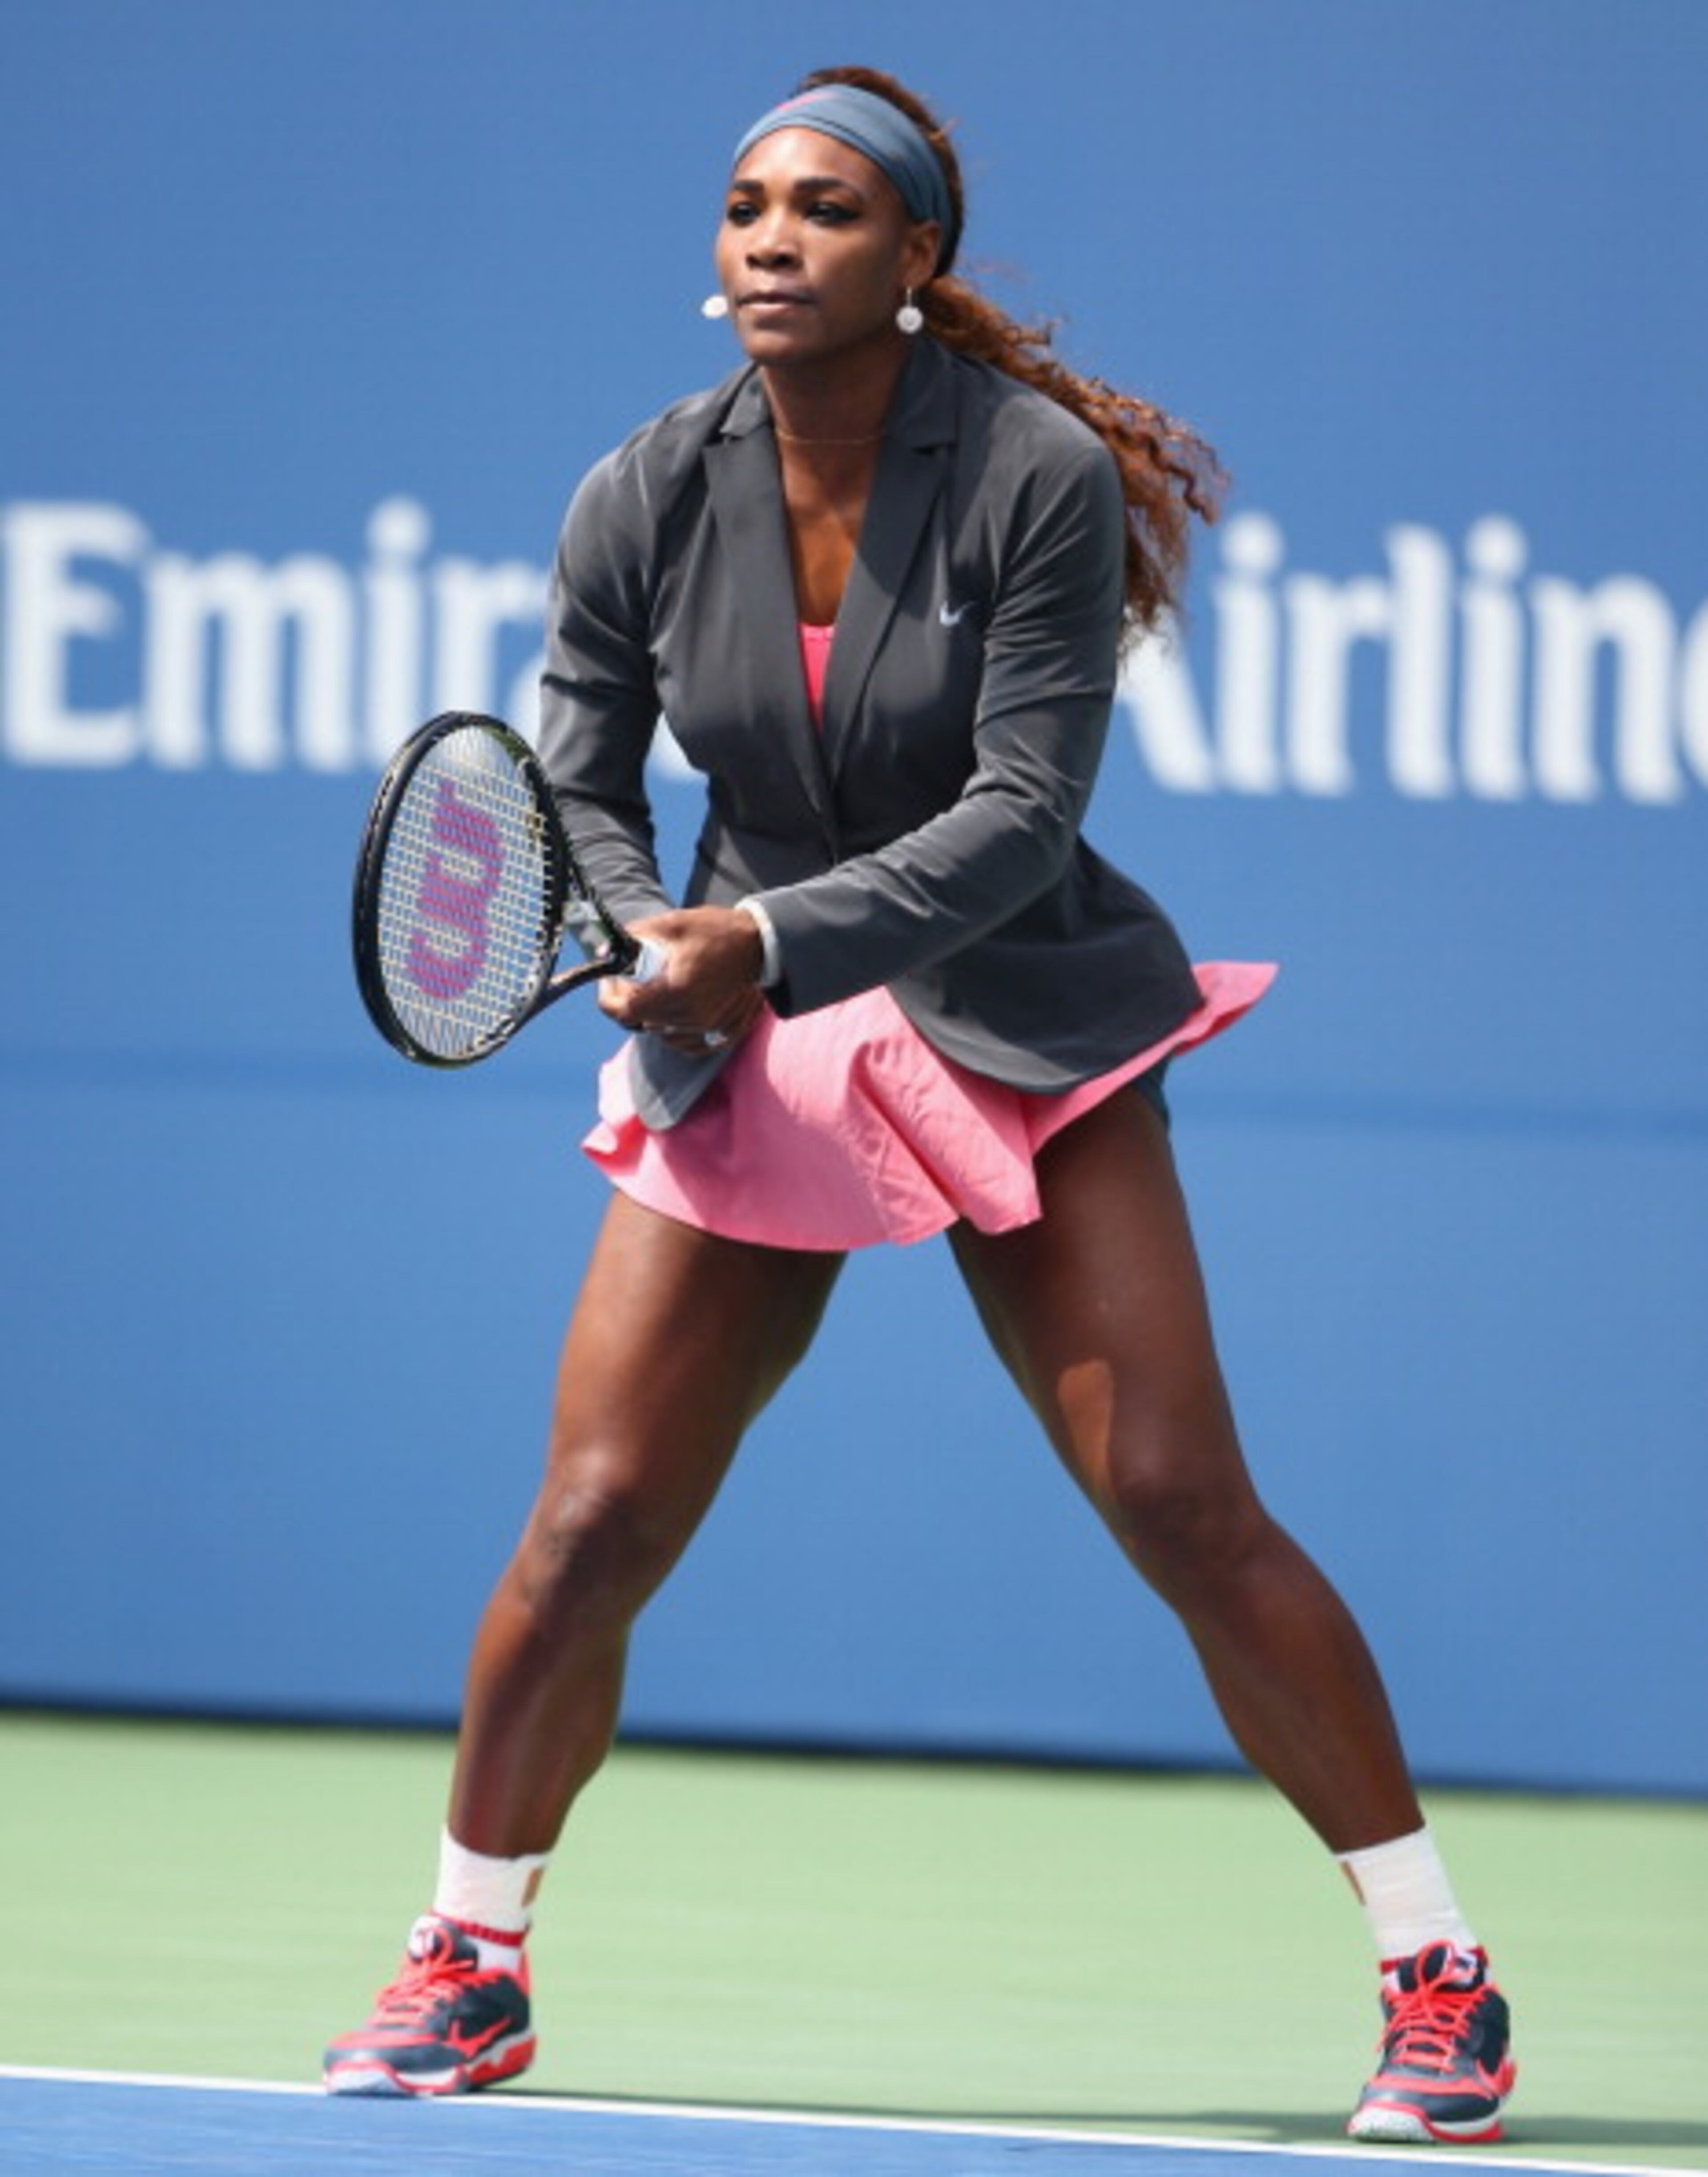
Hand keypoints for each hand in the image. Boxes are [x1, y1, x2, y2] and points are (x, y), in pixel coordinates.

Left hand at [596, 906, 767, 1051]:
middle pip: (641, 1020)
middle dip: (632, 999)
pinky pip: (684, 1043)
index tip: (611, 980)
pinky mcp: (720, 1034)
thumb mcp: (671, 924)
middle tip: (636, 976)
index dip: (610, 997)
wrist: (760, 945)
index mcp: (676, 989)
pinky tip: (678, 1007)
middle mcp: (691, 1015)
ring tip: (662, 987)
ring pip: (661, 1032)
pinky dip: (674, 1029)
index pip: (625, 1011)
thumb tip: (605, 953)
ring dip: (654, 1013)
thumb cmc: (715, 931)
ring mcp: (707, 1028)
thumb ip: (634, 938)